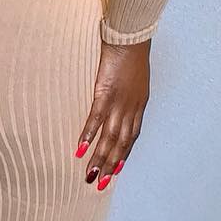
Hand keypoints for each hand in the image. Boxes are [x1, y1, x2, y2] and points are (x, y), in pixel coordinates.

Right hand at [75, 38, 150, 190]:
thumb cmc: (131, 52)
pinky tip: (81, 149)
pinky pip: (96, 119)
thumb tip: (121, 95)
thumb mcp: (136, 76)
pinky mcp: (105, 93)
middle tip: (100, 183)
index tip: (116, 170)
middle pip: (121, 143)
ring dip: (100, 158)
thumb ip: (130, 90)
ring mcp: (118, 102)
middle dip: (111, 164)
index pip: (132, 136)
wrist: (131, 37)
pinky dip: (89, 135)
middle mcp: (131, 108)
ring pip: (110, 137)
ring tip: (90, 174)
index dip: (124, 154)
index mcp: (139, 105)